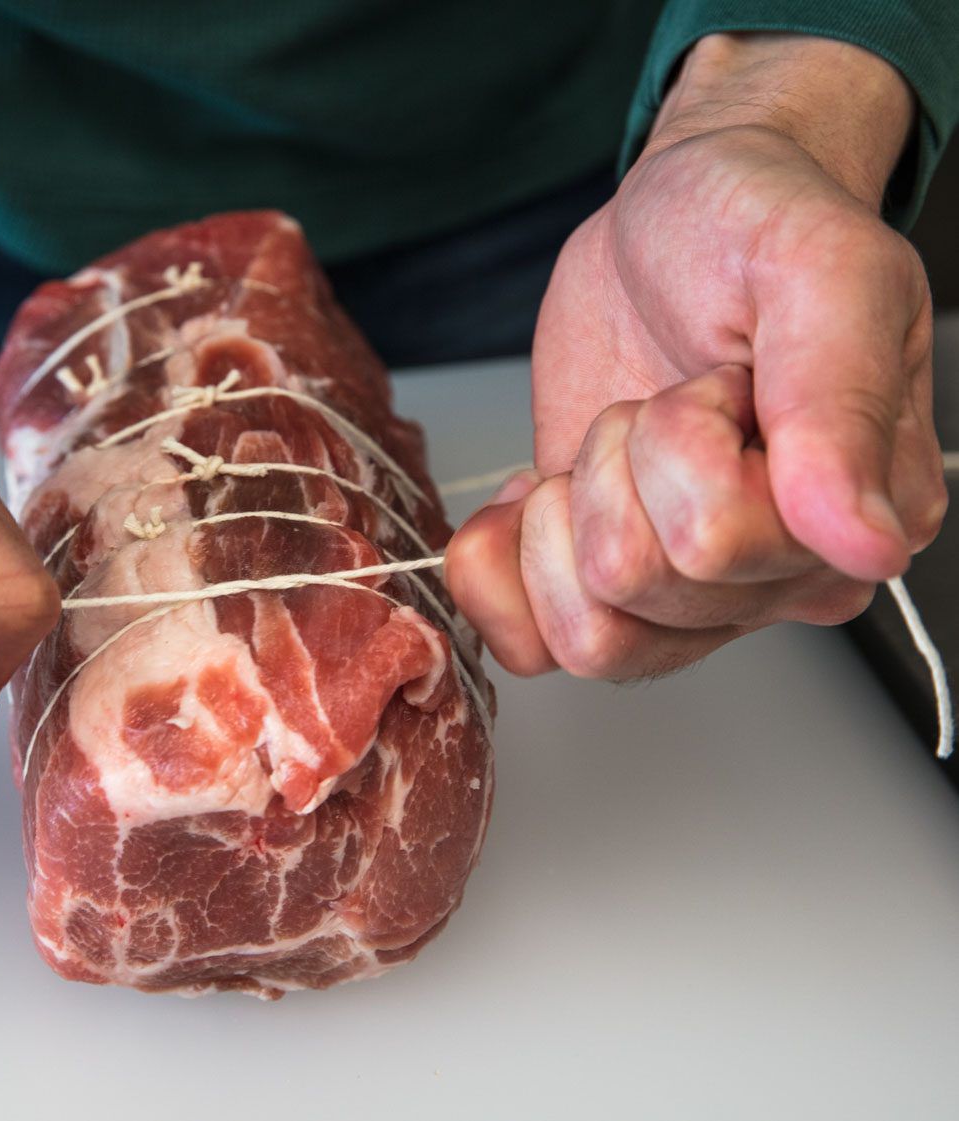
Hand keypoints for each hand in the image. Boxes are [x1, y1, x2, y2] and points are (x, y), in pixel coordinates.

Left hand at [446, 33, 947, 679]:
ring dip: (562, 518)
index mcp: (862, 516)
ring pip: (585, 637)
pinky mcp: (603, 594)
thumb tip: (863, 541)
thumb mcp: (814, 267)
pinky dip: (502, 569)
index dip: (675, 445)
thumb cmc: (750, 230)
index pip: (712, 544)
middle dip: (614, 464)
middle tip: (659, 400)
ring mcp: (691, 601)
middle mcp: (781, 578)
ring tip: (612, 447)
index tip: (715, 380)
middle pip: (632, 583)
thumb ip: (838, 400)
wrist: (669, 227)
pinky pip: (529, 650)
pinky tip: (533, 494)